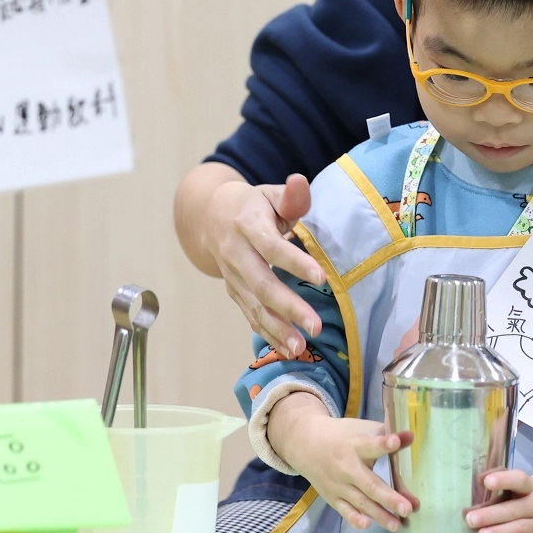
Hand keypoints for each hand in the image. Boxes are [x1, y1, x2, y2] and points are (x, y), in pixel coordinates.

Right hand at [199, 172, 327, 353]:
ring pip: (254, 306)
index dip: (295, 262)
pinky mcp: (234, 292)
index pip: (272, 247)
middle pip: (262, 284)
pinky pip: (250, 316)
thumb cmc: (254, 205)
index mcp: (247, 225)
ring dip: (278, 329)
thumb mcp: (270, 194)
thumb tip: (299, 183)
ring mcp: (232, 276)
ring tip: (301, 347)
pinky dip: (269, 334)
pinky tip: (288, 349)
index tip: (321, 277)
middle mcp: (236, 253)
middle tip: (315, 326)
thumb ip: (290, 196)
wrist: (211, 218)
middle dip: (289, 307)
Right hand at [268, 393, 413, 532]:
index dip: (383, 444)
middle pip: (369, 484)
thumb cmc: (343, 436)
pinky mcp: (332, 497)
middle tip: (408, 508)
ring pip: (360, 502)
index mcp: (356, 445)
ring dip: (379, 515)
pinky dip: (354, 519)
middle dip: (389, 497)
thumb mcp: (363, 430)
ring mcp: (338, 485)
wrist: (306, 444)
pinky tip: (368, 526)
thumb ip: (386, 435)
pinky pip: (344, 511)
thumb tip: (411, 437)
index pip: (371, 445)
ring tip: (398, 525)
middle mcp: (346, 467)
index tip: (396, 442)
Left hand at [466, 470, 532, 532]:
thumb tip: (475, 486)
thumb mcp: (523, 490)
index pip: (519, 480)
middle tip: (470, 518)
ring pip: (521, 528)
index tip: (486, 482)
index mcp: (531, 488)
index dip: (503, 480)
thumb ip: (501, 487)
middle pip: (514, 509)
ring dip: (500, 532)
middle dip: (491, 514)